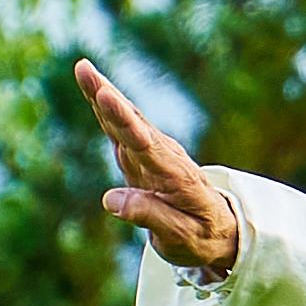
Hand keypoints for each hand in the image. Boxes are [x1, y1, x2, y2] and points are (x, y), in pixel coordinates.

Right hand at [75, 59, 238, 270]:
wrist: (222, 231)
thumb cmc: (203, 237)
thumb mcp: (182, 237)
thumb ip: (150, 216)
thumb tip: (110, 200)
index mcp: (175, 176)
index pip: (145, 144)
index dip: (123, 119)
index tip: (106, 96)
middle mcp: (165, 158)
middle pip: (132, 122)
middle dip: (107, 95)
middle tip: (84, 68)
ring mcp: (155, 154)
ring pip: (126, 121)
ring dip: (104, 94)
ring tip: (83, 69)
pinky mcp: (145, 157)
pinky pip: (123, 130)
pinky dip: (108, 110)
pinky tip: (94, 90)